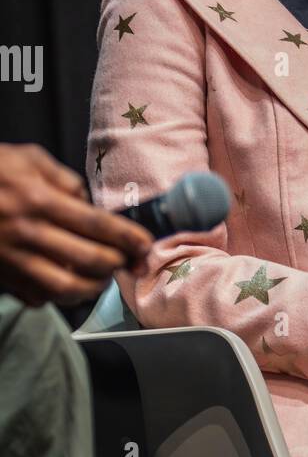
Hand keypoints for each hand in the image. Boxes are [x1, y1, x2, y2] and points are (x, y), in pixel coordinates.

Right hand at [0, 143, 153, 306]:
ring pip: (65, 287)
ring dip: (92, 287)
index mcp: (38, 200)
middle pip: (88, 259)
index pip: (96, 225)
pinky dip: (58, 297)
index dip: (127, 238)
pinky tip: (69, 286)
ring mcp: (13, 258)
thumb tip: (90, 203)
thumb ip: (64, 180)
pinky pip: (37, 296)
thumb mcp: (28, 159)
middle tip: (128, 262)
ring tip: (103, 279)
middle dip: (117, 264)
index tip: (144, 245)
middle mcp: (28, 232)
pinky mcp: (3, 275)